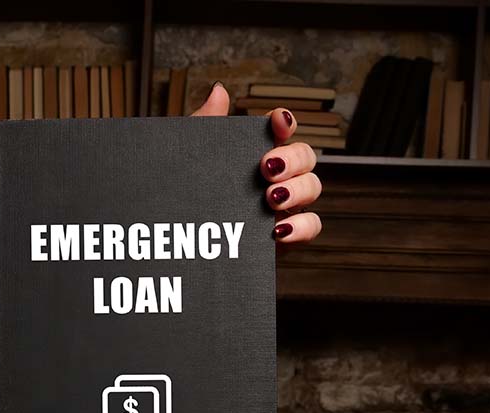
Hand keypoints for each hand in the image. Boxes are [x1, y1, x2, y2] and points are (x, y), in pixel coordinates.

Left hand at [191, 82, 322, 242]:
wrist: (176, 245)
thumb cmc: (185, 199)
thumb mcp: (188, 161)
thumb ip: (205, 126)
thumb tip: (220, 91)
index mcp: (255, 154)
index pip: (282, 128)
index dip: (286, 121)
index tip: (278, 123)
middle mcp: (275, 177)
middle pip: (306, 156)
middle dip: (293, 158)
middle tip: (267, 168)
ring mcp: (283, 206)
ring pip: (312, 187)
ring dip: (298, 190)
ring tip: (271, 198)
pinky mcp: (285, 237)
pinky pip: (311, 226)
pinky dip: (302, 227)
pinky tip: (278, 230)